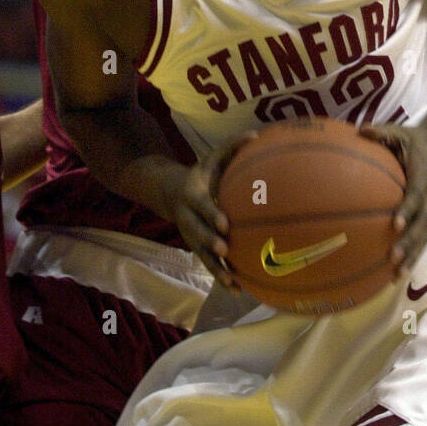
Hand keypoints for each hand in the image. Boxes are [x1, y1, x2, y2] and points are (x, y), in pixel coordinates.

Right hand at [159, 133, 256, 285]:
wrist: (170, 192)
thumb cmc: (201, 174)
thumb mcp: (211, 158)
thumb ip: (231, 147)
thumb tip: (257, 135)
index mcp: (192, 196)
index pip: (202, 207)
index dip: (211, 215)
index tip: (225, 224)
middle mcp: (188, 219)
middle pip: (197, 234)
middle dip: (210, 243)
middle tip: (226, 251)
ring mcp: (190, 236)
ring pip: (201, 255)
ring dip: (215, 270)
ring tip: (231, 283)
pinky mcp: (196, 248)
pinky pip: (208, 265)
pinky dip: (221, 277)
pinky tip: (238, 290)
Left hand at [359, 122, 426, 276]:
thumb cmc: (414, 140)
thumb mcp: (399, 131)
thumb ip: (381, 132)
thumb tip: (360, 130)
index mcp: (424, 175)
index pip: (417, 195)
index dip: (408, 209)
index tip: (395, 224)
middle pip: (423, 223)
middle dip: (410, 242)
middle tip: (393, 257)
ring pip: (425, 235)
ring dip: (413, 256)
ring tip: (397, 274)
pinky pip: (422, 237)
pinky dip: (413, 255)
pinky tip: (397, 273)